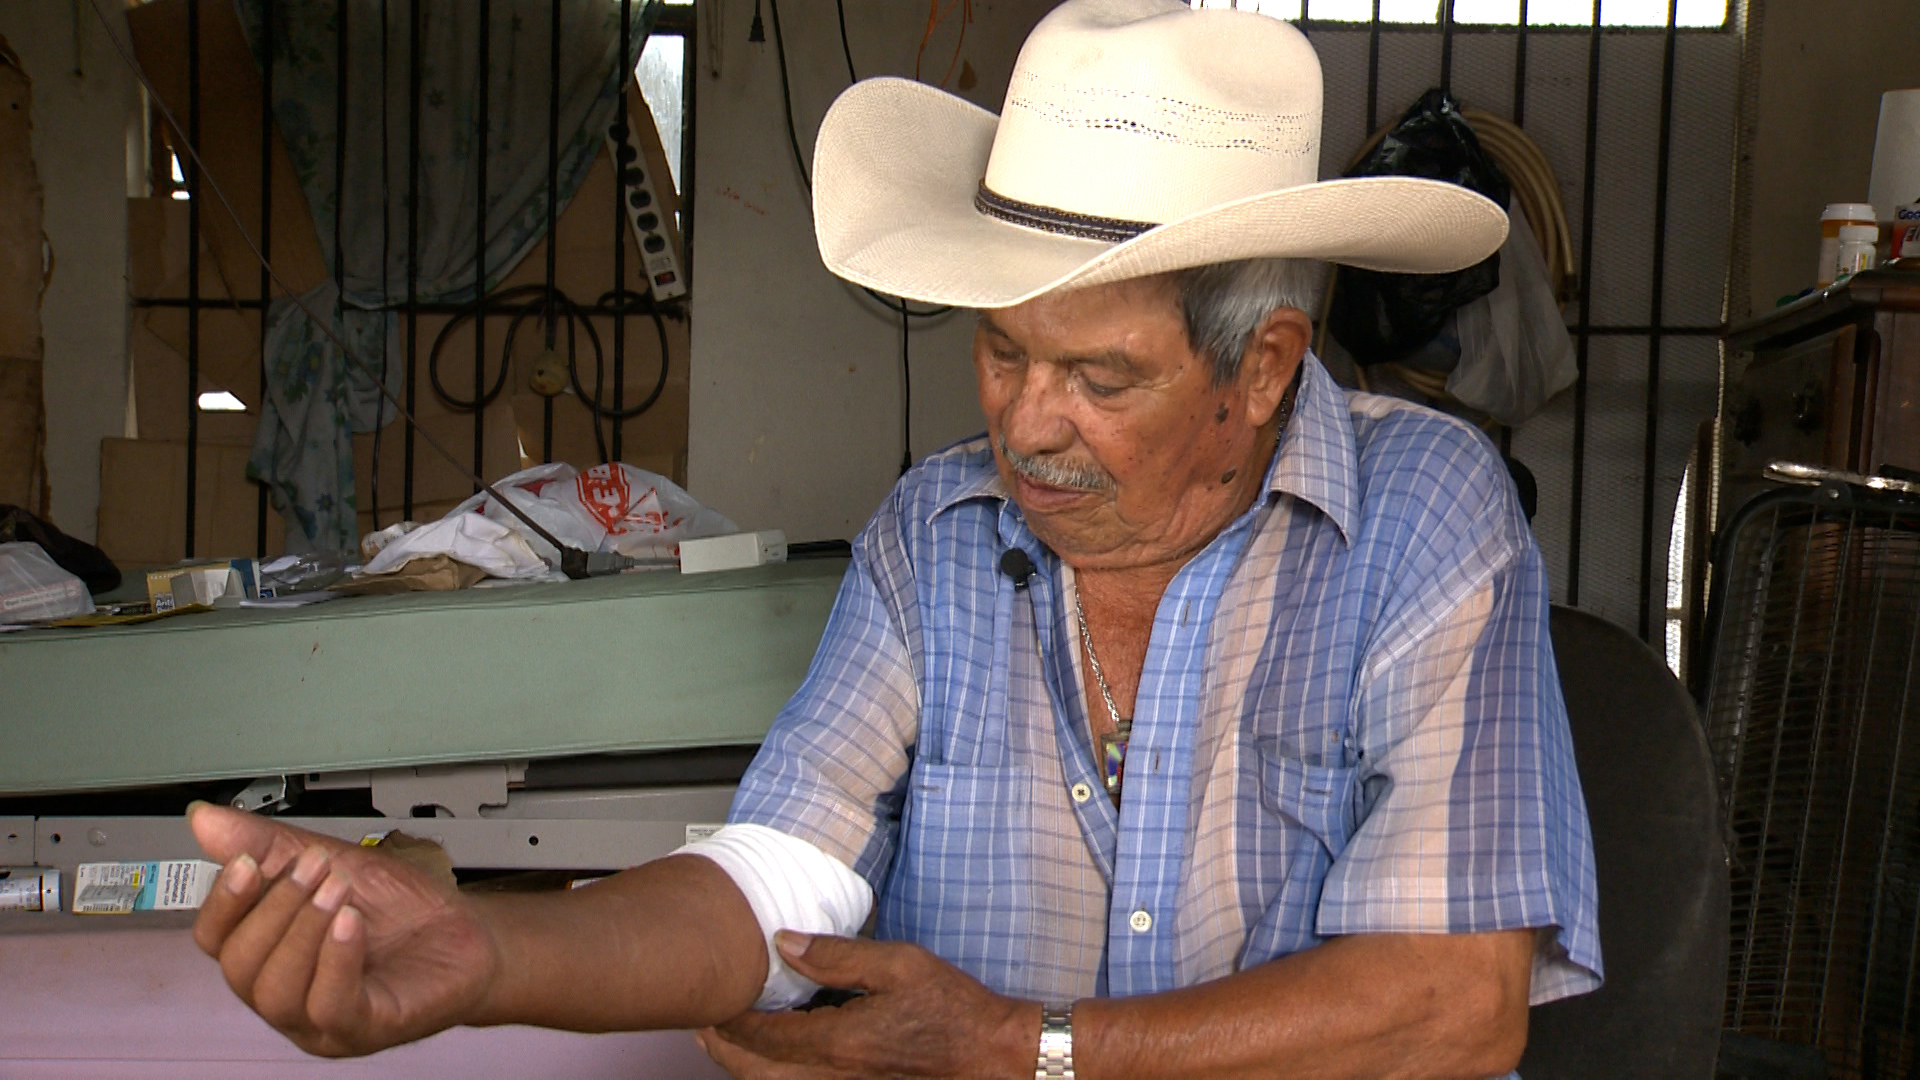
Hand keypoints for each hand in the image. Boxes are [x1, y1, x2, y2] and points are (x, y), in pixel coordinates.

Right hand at [188, 802, 499, 1056]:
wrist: (468, 935)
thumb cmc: (402, 911)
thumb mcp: (336, 863)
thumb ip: (271, 845)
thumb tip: (205, 820)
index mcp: (269, 955)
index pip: (215, 939)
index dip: (224, 900)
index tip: (247, 861)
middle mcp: (285, 995)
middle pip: (240, 965)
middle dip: (274, 908)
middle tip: (314, 868)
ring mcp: (319, 1021)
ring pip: (275, 991)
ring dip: (302, 931)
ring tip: (337, 891)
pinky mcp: (363, 1029)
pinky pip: (329, 1005)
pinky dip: (335, 959)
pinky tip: (351, 924)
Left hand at [697, 932, 1039, 1077]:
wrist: (991, 1054)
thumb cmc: (952, 1009)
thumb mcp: (898, 964)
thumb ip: (837, 955)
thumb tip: (785, 942)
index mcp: (839, 1041)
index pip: (763, 1036)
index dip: (729, 1018)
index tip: (710, 995)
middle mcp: (834, 1073)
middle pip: (756, 1072)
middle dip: (723, 1048)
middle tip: (701, 1022)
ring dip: (743, 1064)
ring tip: (724, 1037)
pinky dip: (774, 1072)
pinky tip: (775, 1050)